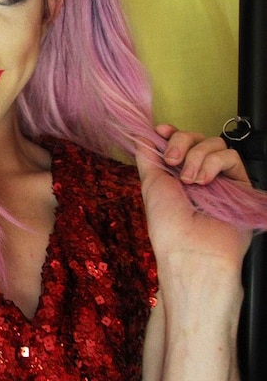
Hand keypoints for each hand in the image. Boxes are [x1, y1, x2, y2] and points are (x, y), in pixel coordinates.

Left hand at [135, 124, 251, 276]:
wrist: (192, 249)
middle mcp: (198, 173)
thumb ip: (147, 156)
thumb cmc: (169, 224)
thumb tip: (140, 133)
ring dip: (197, 157)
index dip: (171, 132)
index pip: (179, 141)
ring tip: (189, 181)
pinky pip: (231, 157)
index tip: (161, 131)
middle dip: (181, 142)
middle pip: (196, 137)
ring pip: (214, 143)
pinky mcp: (239, 184)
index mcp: (176, 173)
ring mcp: (219, 178)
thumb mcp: (150, 184)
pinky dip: (214, 163)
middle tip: (172, 162)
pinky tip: (205, 181)